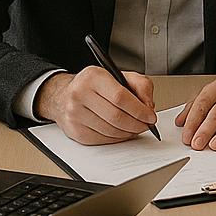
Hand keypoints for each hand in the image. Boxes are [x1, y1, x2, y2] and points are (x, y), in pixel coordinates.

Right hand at [36, 66, 155, 144]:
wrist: (65, 95)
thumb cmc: (94, 86)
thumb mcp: (119, 75)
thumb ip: (141, 86)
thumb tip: (148, 106)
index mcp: (93, 77)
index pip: (120, 97)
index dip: (139, 110)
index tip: (150, 116)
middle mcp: (80, 94)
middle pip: (116, 117)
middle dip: (137, 124)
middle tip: (146, 125)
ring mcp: (75, 114)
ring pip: (110, 131)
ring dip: (128, 133)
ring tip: (135, 127)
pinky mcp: (75, 130)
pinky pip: (102, 140)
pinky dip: (116, 138)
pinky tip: (121, 132)